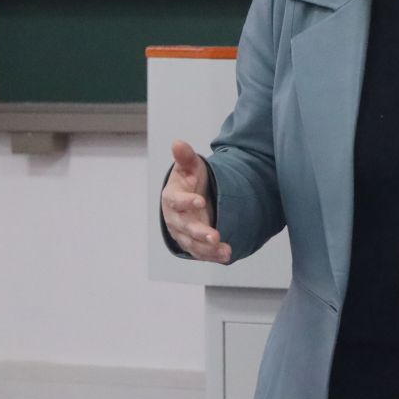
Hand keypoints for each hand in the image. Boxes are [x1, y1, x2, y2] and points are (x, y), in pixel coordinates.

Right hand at [162, 140, 229, 262]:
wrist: (189, 199)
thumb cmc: (188, 181)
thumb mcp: (189, 166)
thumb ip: (185, 157)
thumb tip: (178, 142)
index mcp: (172, 198)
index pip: (176, 201)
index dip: (186, 201)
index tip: (200, 201)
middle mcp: (175, 219)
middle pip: (185, 227)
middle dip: (199, 232)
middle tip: (214, 235)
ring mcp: (184, 233)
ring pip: (193, 244)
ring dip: (208, 248)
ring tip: (225, 250)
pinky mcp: (193, 244)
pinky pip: (202, 252)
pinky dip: (213, 255)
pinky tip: (227, 255)